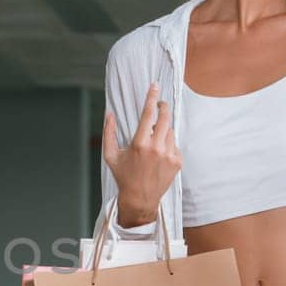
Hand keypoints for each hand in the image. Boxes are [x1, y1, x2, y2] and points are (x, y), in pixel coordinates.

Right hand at [104, 83, 180, 223]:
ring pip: (170, 131)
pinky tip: (159, 154)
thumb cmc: (124, 176)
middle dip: (164, 107)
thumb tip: (109, 113)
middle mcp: (156, 148)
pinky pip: (175, 144)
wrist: (140, 198)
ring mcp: (169, 155)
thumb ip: (108, 132)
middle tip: (161, 104)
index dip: (152, 97)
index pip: (149, 113)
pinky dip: (168, 144)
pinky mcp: (177, 161)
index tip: (155, 86)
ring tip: (154, 141)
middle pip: (165, 118)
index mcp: (139, 143)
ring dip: (164, 130)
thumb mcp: (110, 155)